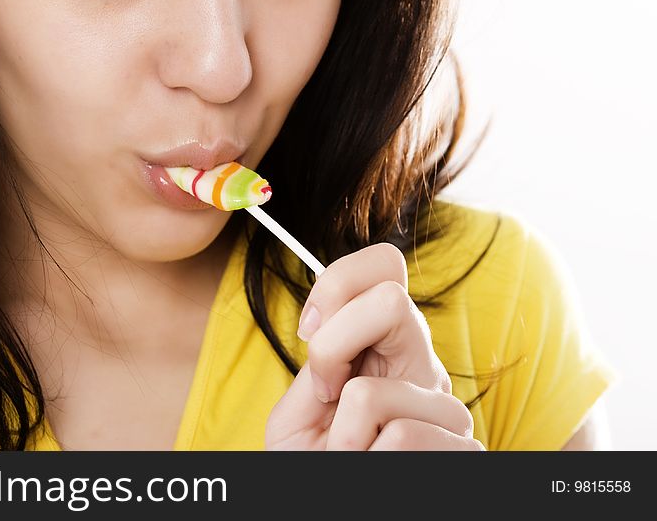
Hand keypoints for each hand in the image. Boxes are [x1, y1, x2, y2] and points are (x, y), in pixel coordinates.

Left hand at [265, 243, 484, 449]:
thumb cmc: (317, 461)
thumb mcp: (301, 407)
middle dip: (332, 347)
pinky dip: (363, 460)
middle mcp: (423, 368)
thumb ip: (318, 360)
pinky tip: (373, 468)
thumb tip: (325, 321)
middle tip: (324, 393)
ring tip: (350, 454)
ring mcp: (447, 410)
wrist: (330, 500)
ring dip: (341, 435)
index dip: (337, 284)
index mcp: (386, 347)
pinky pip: (400, 438)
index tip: (310, 333)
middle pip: (391, 301)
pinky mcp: (463, 451)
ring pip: (372, 392)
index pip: (383, 267)